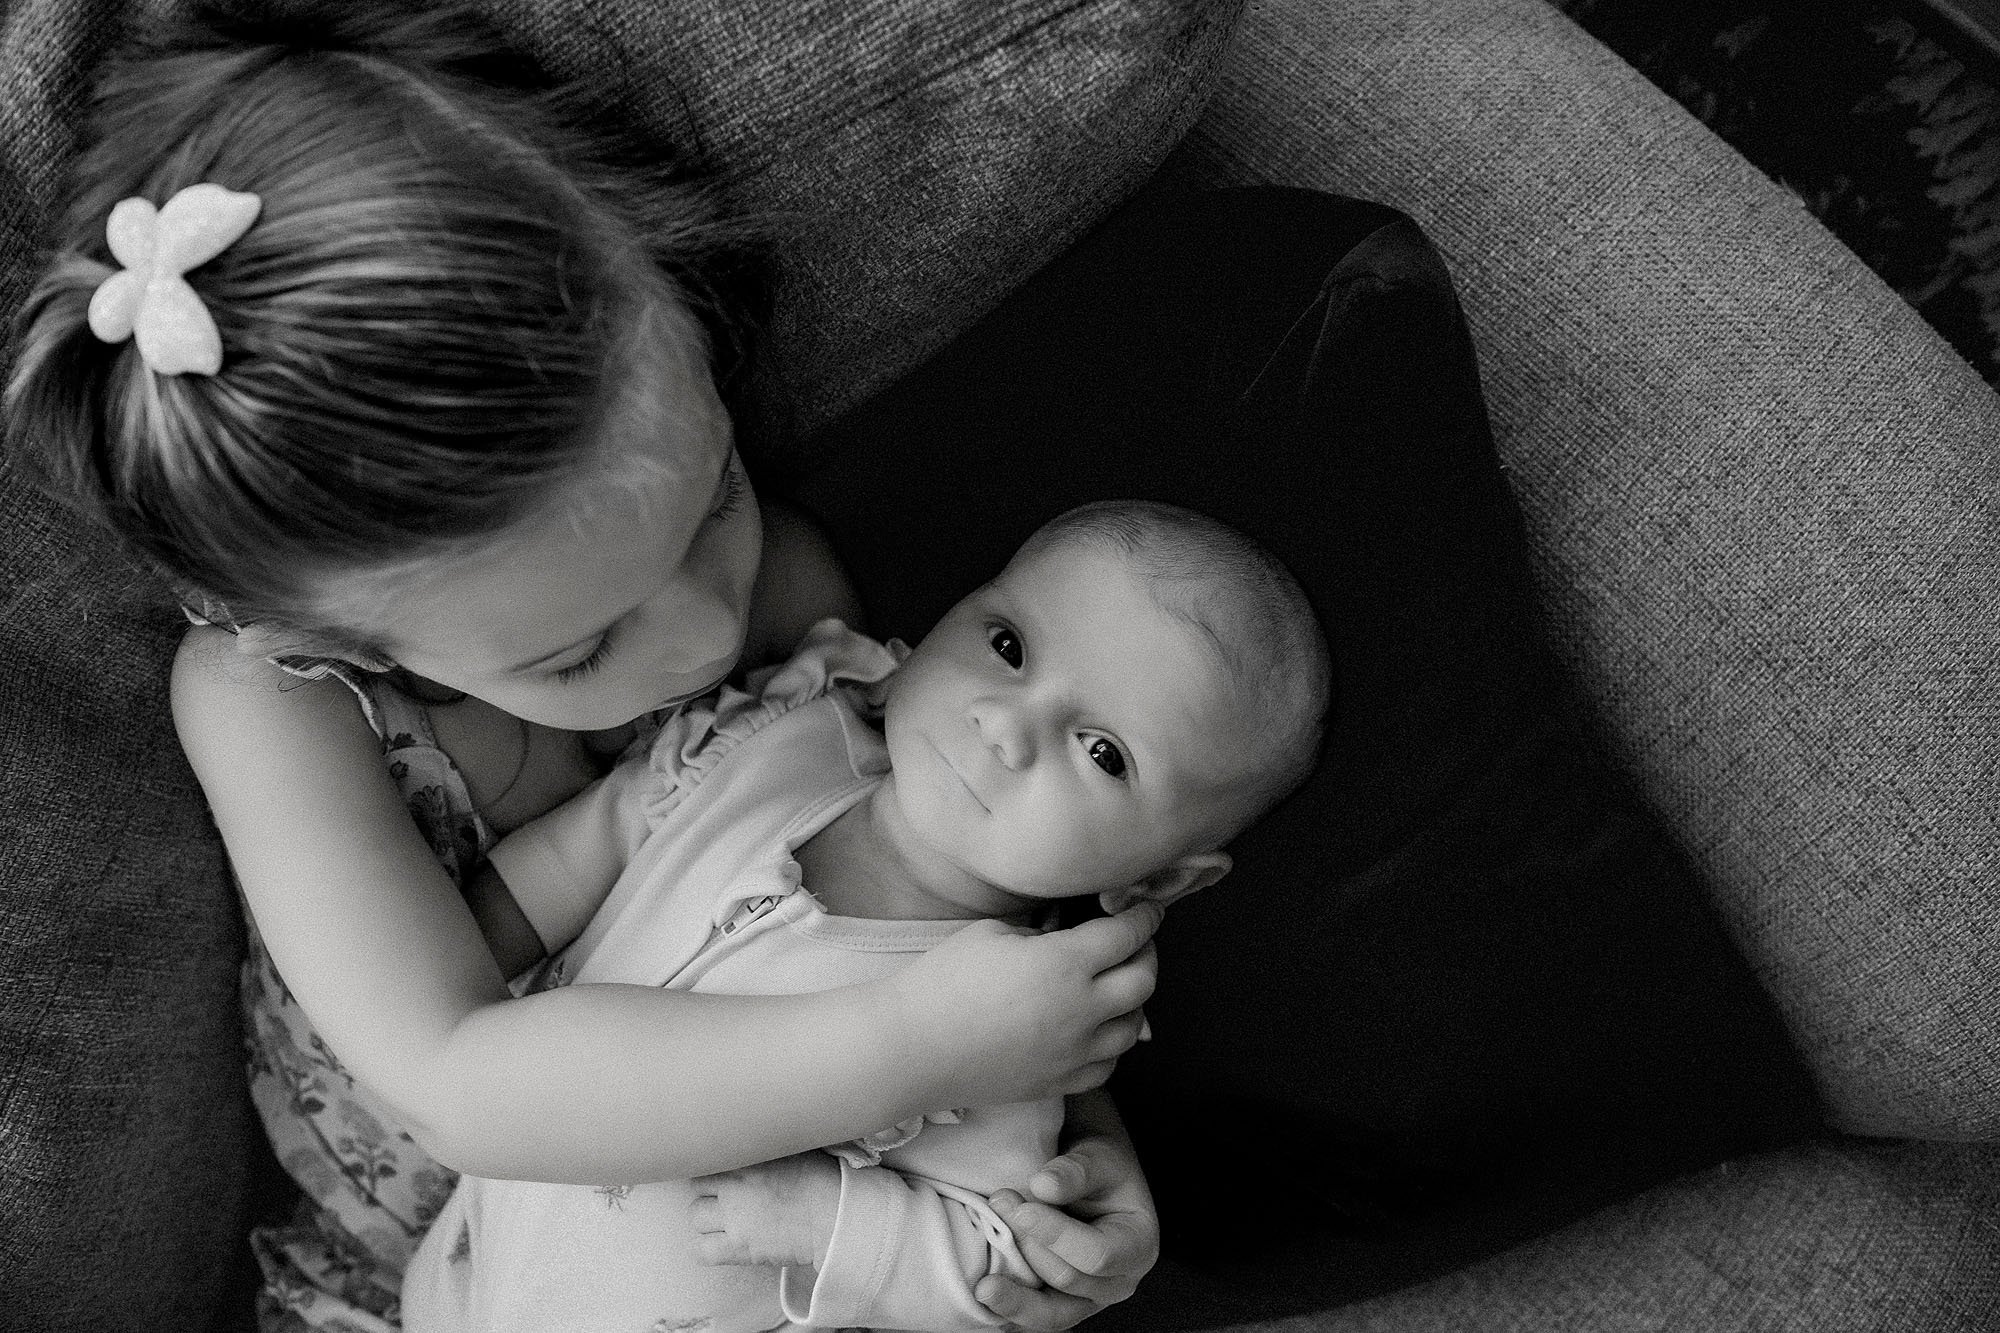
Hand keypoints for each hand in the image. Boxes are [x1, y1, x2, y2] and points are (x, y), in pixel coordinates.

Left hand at [688, 1152, 841, 1267]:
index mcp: (748, 1161)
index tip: (720, 1171)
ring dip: (707, 1217)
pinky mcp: (739, 1250)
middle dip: (708, 1191)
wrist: (835, 1218)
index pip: (707, 1158)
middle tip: (724, 1196)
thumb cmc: (822, 1180)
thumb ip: (764, 1146)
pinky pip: (702, 1251)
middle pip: (697, 1188)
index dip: (713, 1166)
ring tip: (724, 1219)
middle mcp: (735, 1189)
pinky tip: (722, 1242)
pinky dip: (707, 1247)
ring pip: (695, 1217)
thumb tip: (753, 1139)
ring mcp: (734, 1221)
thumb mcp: (792, 1149)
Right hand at [888, 903, 1161, 1108]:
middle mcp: (1080, 1011)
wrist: (911, 1047)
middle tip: (1134, 942)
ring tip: (1116, 986)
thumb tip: (1069, 937)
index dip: (1143, 916)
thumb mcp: (995, 933)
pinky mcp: (1058, 1082)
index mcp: (1064, 964)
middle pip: (1143, 981)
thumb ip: (1044, 933)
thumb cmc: (943, 981)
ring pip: (1133, 1028)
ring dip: (1133, 1002)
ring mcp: (1072, 1053)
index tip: (1145, 909)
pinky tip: (1095, 1030)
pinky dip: (1111, 1044)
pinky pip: (1107, 1065)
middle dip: (1146, 954)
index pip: (1127, 934)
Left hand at [977, 1105, 1158, 1330]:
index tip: (1021, 1210)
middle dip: (1027, 1247)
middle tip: (997, 1205)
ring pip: (1051, 1314)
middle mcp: (1119, 1282)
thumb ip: (1076, 1170)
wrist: (1092, 1177)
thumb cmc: (1101, 1165)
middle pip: (1069, 1280)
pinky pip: (1034, 1317)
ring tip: (983, 1286)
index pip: (1097, 1253)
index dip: (1056, 1236)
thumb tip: (1043, 1186)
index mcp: (1138, 1246)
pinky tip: (984, 1299)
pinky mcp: (1061, 1305)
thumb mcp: (1099, 1156)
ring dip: (1015, 1298)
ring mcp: (1089, 1300)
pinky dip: (1009, 1310)